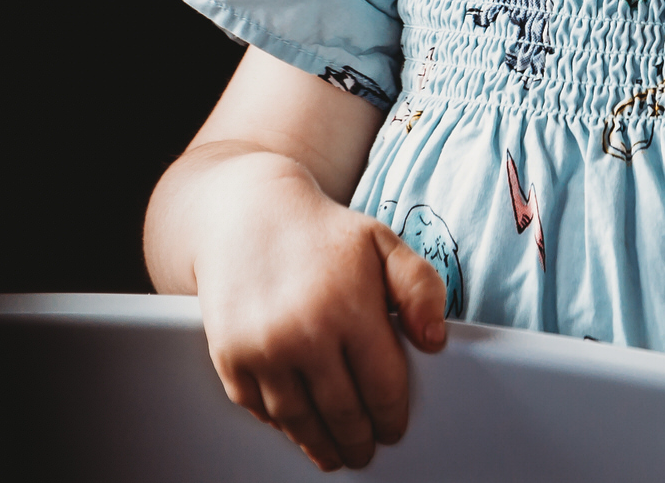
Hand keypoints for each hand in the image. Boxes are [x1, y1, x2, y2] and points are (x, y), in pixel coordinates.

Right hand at [190, 156, 448, 470]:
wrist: (244, 211)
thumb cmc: (321, 232)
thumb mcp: (382, 242)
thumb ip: (420, 288)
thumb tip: (435, 340)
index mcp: (349, 306)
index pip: (383, 387)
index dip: (393, 416)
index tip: (394, 429)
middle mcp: (303, 332)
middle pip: (342, 413)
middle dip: (359, 440)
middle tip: (365, 450)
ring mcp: (261, 348)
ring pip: (300, 421)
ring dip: (320, 445)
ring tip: (335, 452)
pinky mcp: (229, 356)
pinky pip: (260, 408)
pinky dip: (280, 424)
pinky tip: (296, 425)